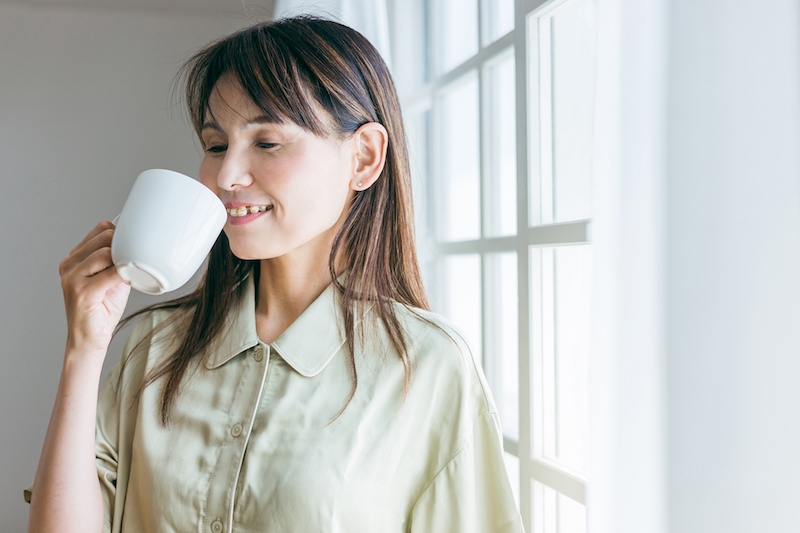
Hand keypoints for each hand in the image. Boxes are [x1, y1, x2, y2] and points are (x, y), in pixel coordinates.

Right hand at [59, 221, 130, 356]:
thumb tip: (139, 245)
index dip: (121, 235)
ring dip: (124, 261)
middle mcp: (69, 265)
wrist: (89, 339)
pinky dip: (124, 273)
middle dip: (124, 246)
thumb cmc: (102, 309)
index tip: (134, 247)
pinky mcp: (81, 292)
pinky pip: (110, 273)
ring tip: (130, 274)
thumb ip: (118, 261)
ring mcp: (72, 277)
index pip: (101, 229)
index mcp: (74, 258)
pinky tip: (130, 279)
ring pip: (106, 252)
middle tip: (134, 262)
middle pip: (104, 237)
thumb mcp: (112, 278)